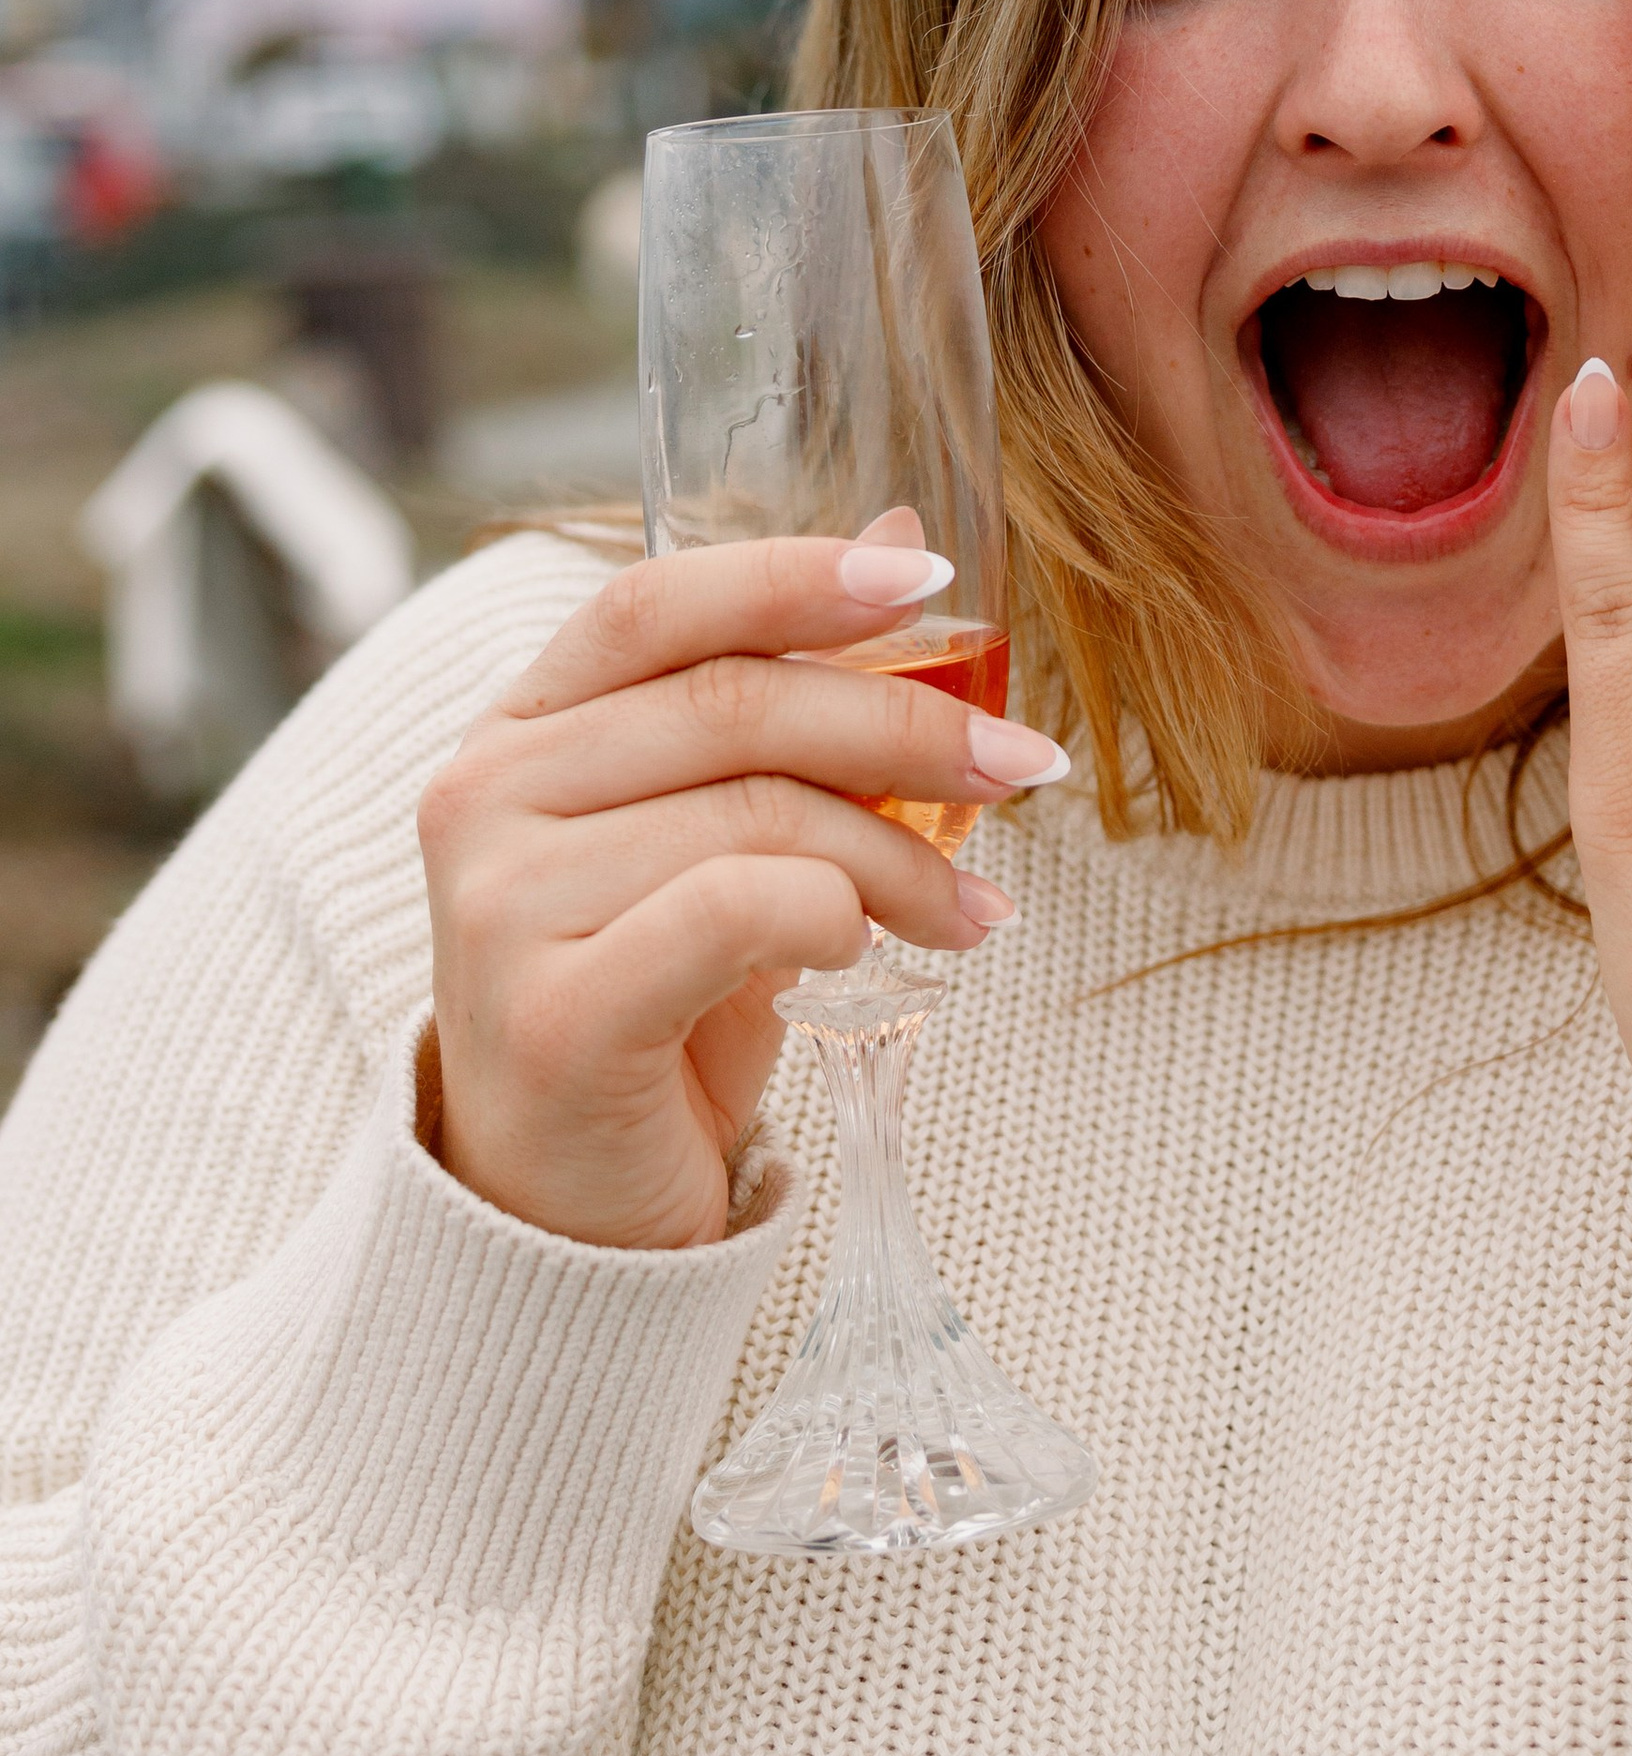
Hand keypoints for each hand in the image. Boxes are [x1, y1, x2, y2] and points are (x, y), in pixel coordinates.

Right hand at [417, 532, 1068, 1249]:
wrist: (567, 1221)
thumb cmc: (656, 1011)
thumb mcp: (728, 842)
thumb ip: (792, 700)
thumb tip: (905, 534)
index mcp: (519, 730)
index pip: (654, 604)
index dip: (795, 576)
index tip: (934, 580)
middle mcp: (483, 795)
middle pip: (736, 704)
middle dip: (909, 729)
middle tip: (1023, 769)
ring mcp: (502, 905)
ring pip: (760, 815)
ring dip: (904, 859)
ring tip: (970, 914)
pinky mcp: (552, 1014)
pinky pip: (737, 911)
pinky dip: (834, 918)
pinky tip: (862, 952)